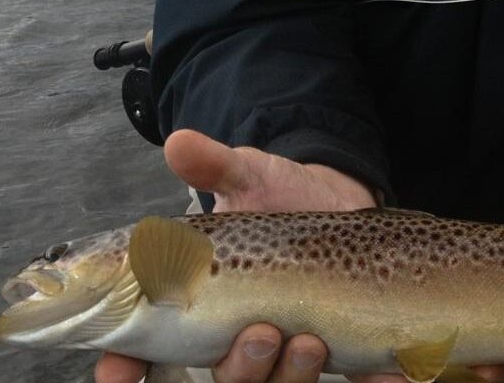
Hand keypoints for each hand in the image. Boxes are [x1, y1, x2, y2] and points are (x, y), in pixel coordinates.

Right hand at [95, 129, 376, 382]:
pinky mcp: (340, 355)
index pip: (142, 353)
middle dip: (238, 371)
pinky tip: (384, 374)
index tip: (119, 375)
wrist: (343, 199)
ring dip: (290, 376)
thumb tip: (179, 143)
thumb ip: (215, 167)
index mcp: (196, 305)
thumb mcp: (250, 178)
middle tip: (263, 334)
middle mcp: (235, 339)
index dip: (124, 369)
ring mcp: (286, 355)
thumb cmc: (281, 196)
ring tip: (311, 340)